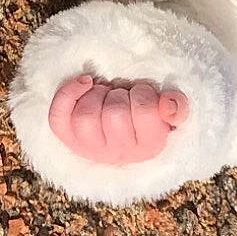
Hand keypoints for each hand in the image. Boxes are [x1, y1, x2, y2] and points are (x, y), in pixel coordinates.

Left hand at [47, 75, 189, 164]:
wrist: (125, 131)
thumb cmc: (148, 116)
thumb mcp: (169, 112)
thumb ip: (178, 107)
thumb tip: (167, 105)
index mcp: (149, 145)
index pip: (144, 111)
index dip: (143, 93)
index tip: (143, 94)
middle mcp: (119, 153)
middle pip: (113, 114)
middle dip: (119, 94)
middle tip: (125, 95)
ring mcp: (89, 148)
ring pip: (85, 118)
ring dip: (96, 95)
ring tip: (106, 94)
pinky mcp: (68, 138)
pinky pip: (58, 117)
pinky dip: (68, 93)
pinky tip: (85, 82)